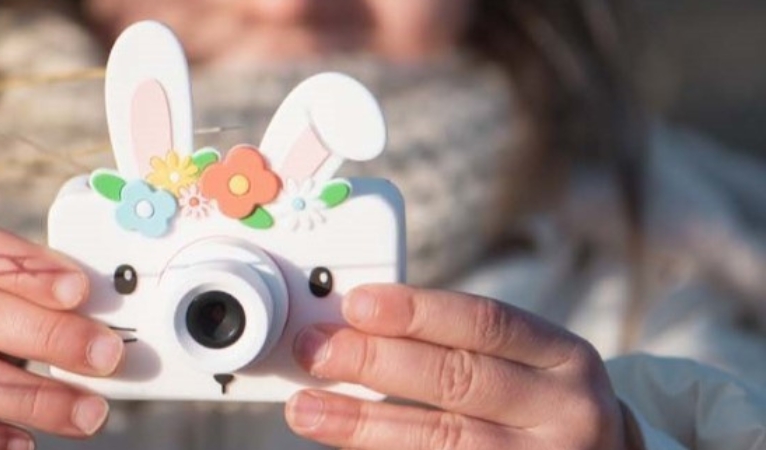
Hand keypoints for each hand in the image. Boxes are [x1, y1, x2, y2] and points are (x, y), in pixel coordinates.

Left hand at [286, 285, 635, 449]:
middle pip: (457, 379)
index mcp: (565, 358)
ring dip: (364, 424)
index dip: (416, 311)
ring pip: (442, 440)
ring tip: (307, 409)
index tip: (356, 304)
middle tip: (316, 351)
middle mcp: (563, 411)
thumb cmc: (541, 406)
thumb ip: (460, 344)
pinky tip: (347, 448)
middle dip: (376, 362)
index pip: (485, 323)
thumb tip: (357, 328)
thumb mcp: (530, 363)